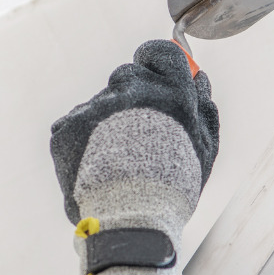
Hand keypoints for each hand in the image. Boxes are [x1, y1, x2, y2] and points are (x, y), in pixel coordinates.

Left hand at [50, 40, 219, 274]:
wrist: (129, 220)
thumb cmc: (173, 189)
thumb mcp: (204, 149)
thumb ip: (204, 107)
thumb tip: (198, 78)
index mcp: (172, 94)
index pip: (162, 54)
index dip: (154, 58)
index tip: (148, 64)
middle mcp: (134, 92)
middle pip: (127, 76)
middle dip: (130, 96)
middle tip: (133, 132)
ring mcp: (98, 107)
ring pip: (100, 104)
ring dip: (106, 123)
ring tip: (115, 162)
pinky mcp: (69, 126)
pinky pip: (75, 124)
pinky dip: (82, 142)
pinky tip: (94, 167)